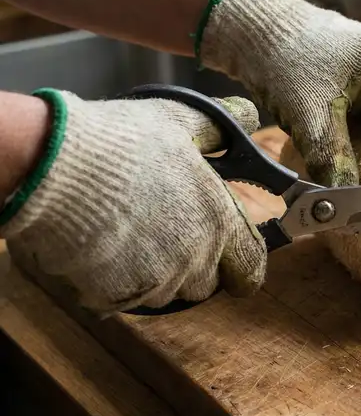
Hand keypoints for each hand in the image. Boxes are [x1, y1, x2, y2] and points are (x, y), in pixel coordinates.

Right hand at [0, 90, 266, 314]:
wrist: (53, 169)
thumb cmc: (124, 141)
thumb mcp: (180, 120)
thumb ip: (220, 128)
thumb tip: (250, 118)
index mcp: (219, 221)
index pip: (251, 268)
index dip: (243, 267)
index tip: (232, 261)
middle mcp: (195, 259)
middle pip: (208, 284)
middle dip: (197, 267)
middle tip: (171, 237)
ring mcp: (154, 281)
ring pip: (168, 293)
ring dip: (158, 275)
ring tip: (133, 237)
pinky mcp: (115, 294)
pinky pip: (127, 297)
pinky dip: (120, 280)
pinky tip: (105, 249)